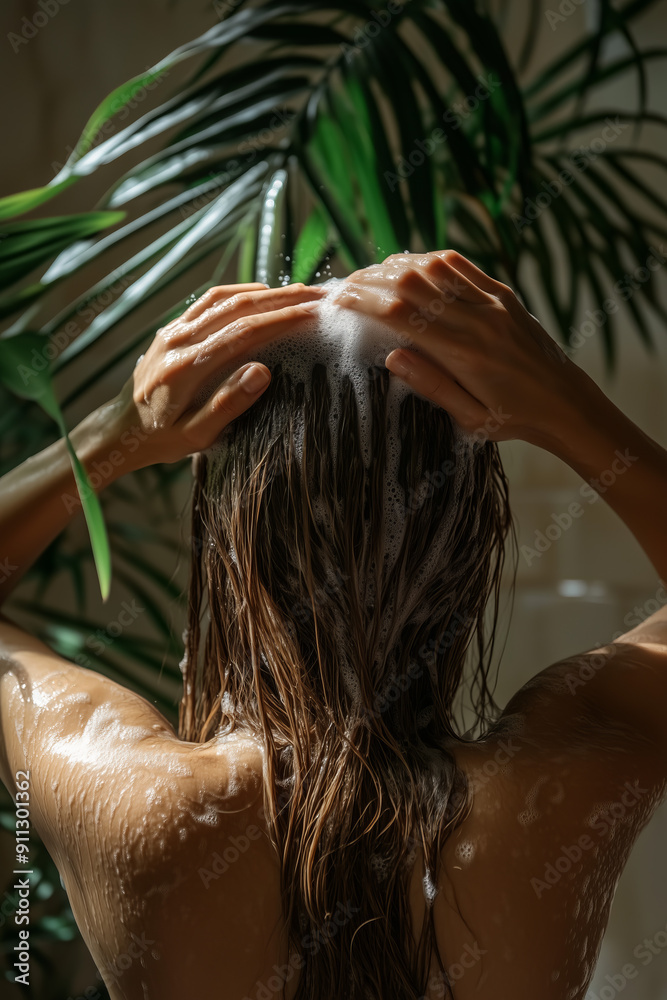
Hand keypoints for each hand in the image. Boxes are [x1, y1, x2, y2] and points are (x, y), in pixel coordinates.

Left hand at [106, 281, 325, 469]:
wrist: (120, 430)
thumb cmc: (160, 439)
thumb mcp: (195, 437)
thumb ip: (226, 406)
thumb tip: (262, 372)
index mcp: (185, 369)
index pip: (243, 333)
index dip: (280, 320)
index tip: (312, 314)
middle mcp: (177, 341)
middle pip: (237, 308)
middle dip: (281, 299)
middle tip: (317, 295)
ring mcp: (173, 331)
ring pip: (224, 299)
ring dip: (263, 291)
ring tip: (297, 291)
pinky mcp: (172, 329)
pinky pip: (207, 301)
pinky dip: (238, 292)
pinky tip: (260, 293)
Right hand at [334, 250, 599, 451]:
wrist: (566, 403)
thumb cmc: (513, 419)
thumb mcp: (469, 418)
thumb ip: (431, 386)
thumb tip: (391, 356)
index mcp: (465, 353)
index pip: (402, 314)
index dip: (365, 300)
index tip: (339, 298)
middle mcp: (478, 319)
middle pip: (412, 283)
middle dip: (371, 279)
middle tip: (345, 283)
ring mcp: (493, 302)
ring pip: (434, 267)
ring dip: (397, 265)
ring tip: (370, 274)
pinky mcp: (504, 294)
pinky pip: (461, 265)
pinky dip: (429, 260)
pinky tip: (410, 266)